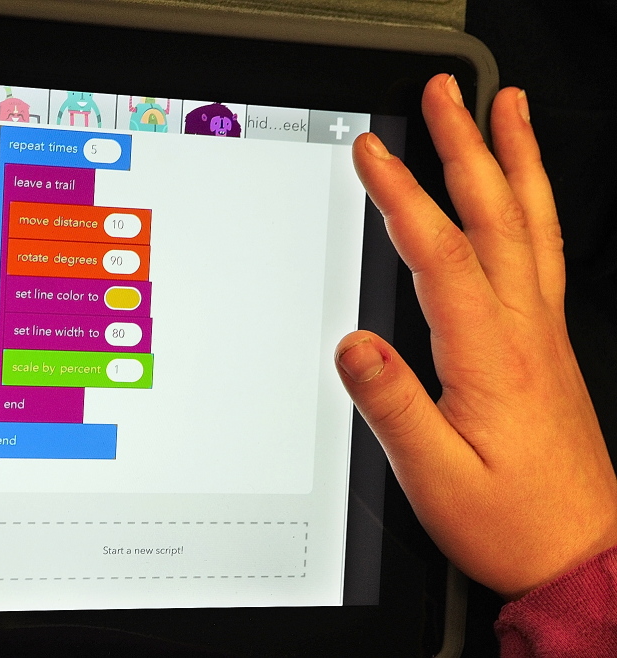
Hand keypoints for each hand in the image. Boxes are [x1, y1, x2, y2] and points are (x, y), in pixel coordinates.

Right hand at [335, 74, 616, 599]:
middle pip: (497, 217)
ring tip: (507, 112)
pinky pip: (544, 255)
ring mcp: (544, 336)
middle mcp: (525, 333)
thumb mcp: (437, 480)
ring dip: (516, 162)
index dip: (404, 196)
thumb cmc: (511, 523)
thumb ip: (393, 408)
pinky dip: (533, 208)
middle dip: (470, 146)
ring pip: (531, 227)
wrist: (581, 555)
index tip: (375, 152)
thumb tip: (354, 345)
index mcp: (491, 358)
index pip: (441, 254)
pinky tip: (523, 198)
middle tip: (449, 95)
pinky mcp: (547, 348)